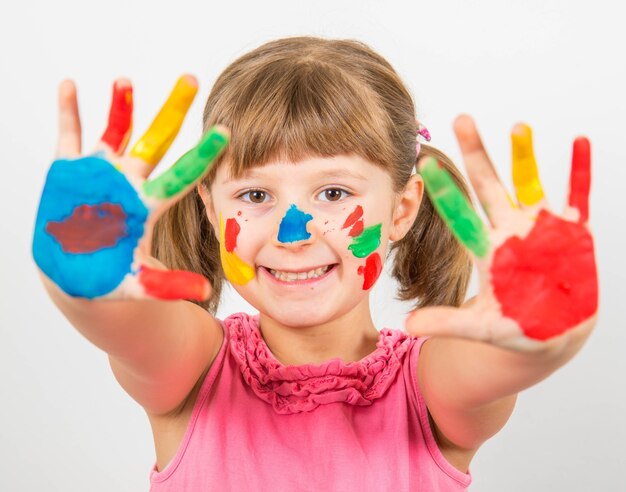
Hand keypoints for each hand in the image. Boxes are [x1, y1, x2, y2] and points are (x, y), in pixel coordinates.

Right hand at [32, 76, 228, 300]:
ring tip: (126, 80)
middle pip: (157, 140)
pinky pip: (70, 135)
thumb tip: (204, 294)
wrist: (75, 275)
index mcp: (150, 205)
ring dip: (122, 106)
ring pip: (116, 131)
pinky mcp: (69, 172)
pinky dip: (70, 112)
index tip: (225, 132)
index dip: (202, 154)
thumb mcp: (140, 284)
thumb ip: (168, 285)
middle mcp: (130, 181)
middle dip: (173, 110)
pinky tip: (71, 86)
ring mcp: (101, 173)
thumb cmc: (112, 280)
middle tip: (192, 78)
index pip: (183, 175)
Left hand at [405, 115, 597, 350]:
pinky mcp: (574, 232)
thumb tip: (407, 327)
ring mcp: (542, 227)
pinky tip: (580, 142)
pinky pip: (578, 196)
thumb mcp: (482, 327)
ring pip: (530, 183)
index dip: (446, 191)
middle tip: (461, 120)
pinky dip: (580, 171)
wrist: (554, 332)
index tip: (425, 163)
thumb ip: (448, 322)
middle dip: (477, 154)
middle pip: (489, 186)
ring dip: (524, 156)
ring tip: (517, 126)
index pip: (461, 214)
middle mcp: (510, 230)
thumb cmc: (515, 328)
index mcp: (486, 249)